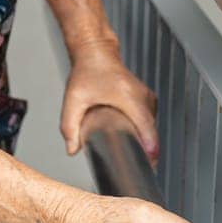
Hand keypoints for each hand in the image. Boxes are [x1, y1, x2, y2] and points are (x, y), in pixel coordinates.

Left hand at [61, 41, 160, 165]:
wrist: (96, 52)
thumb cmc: (87, 72)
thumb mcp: (74, 99)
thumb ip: (69, 125)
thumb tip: (72, 150)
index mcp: (129, 98)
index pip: (147, 129)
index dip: (150, 150)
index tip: (149, 165)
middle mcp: (143, 97)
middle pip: (152, 132)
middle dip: (147, 152)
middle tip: (139, 170)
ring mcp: (147, 97)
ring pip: (152, 126)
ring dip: (146, 142)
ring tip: (138, 160)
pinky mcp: (147, 99)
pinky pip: (150, 120)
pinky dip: (145, 132)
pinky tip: (137, 142)